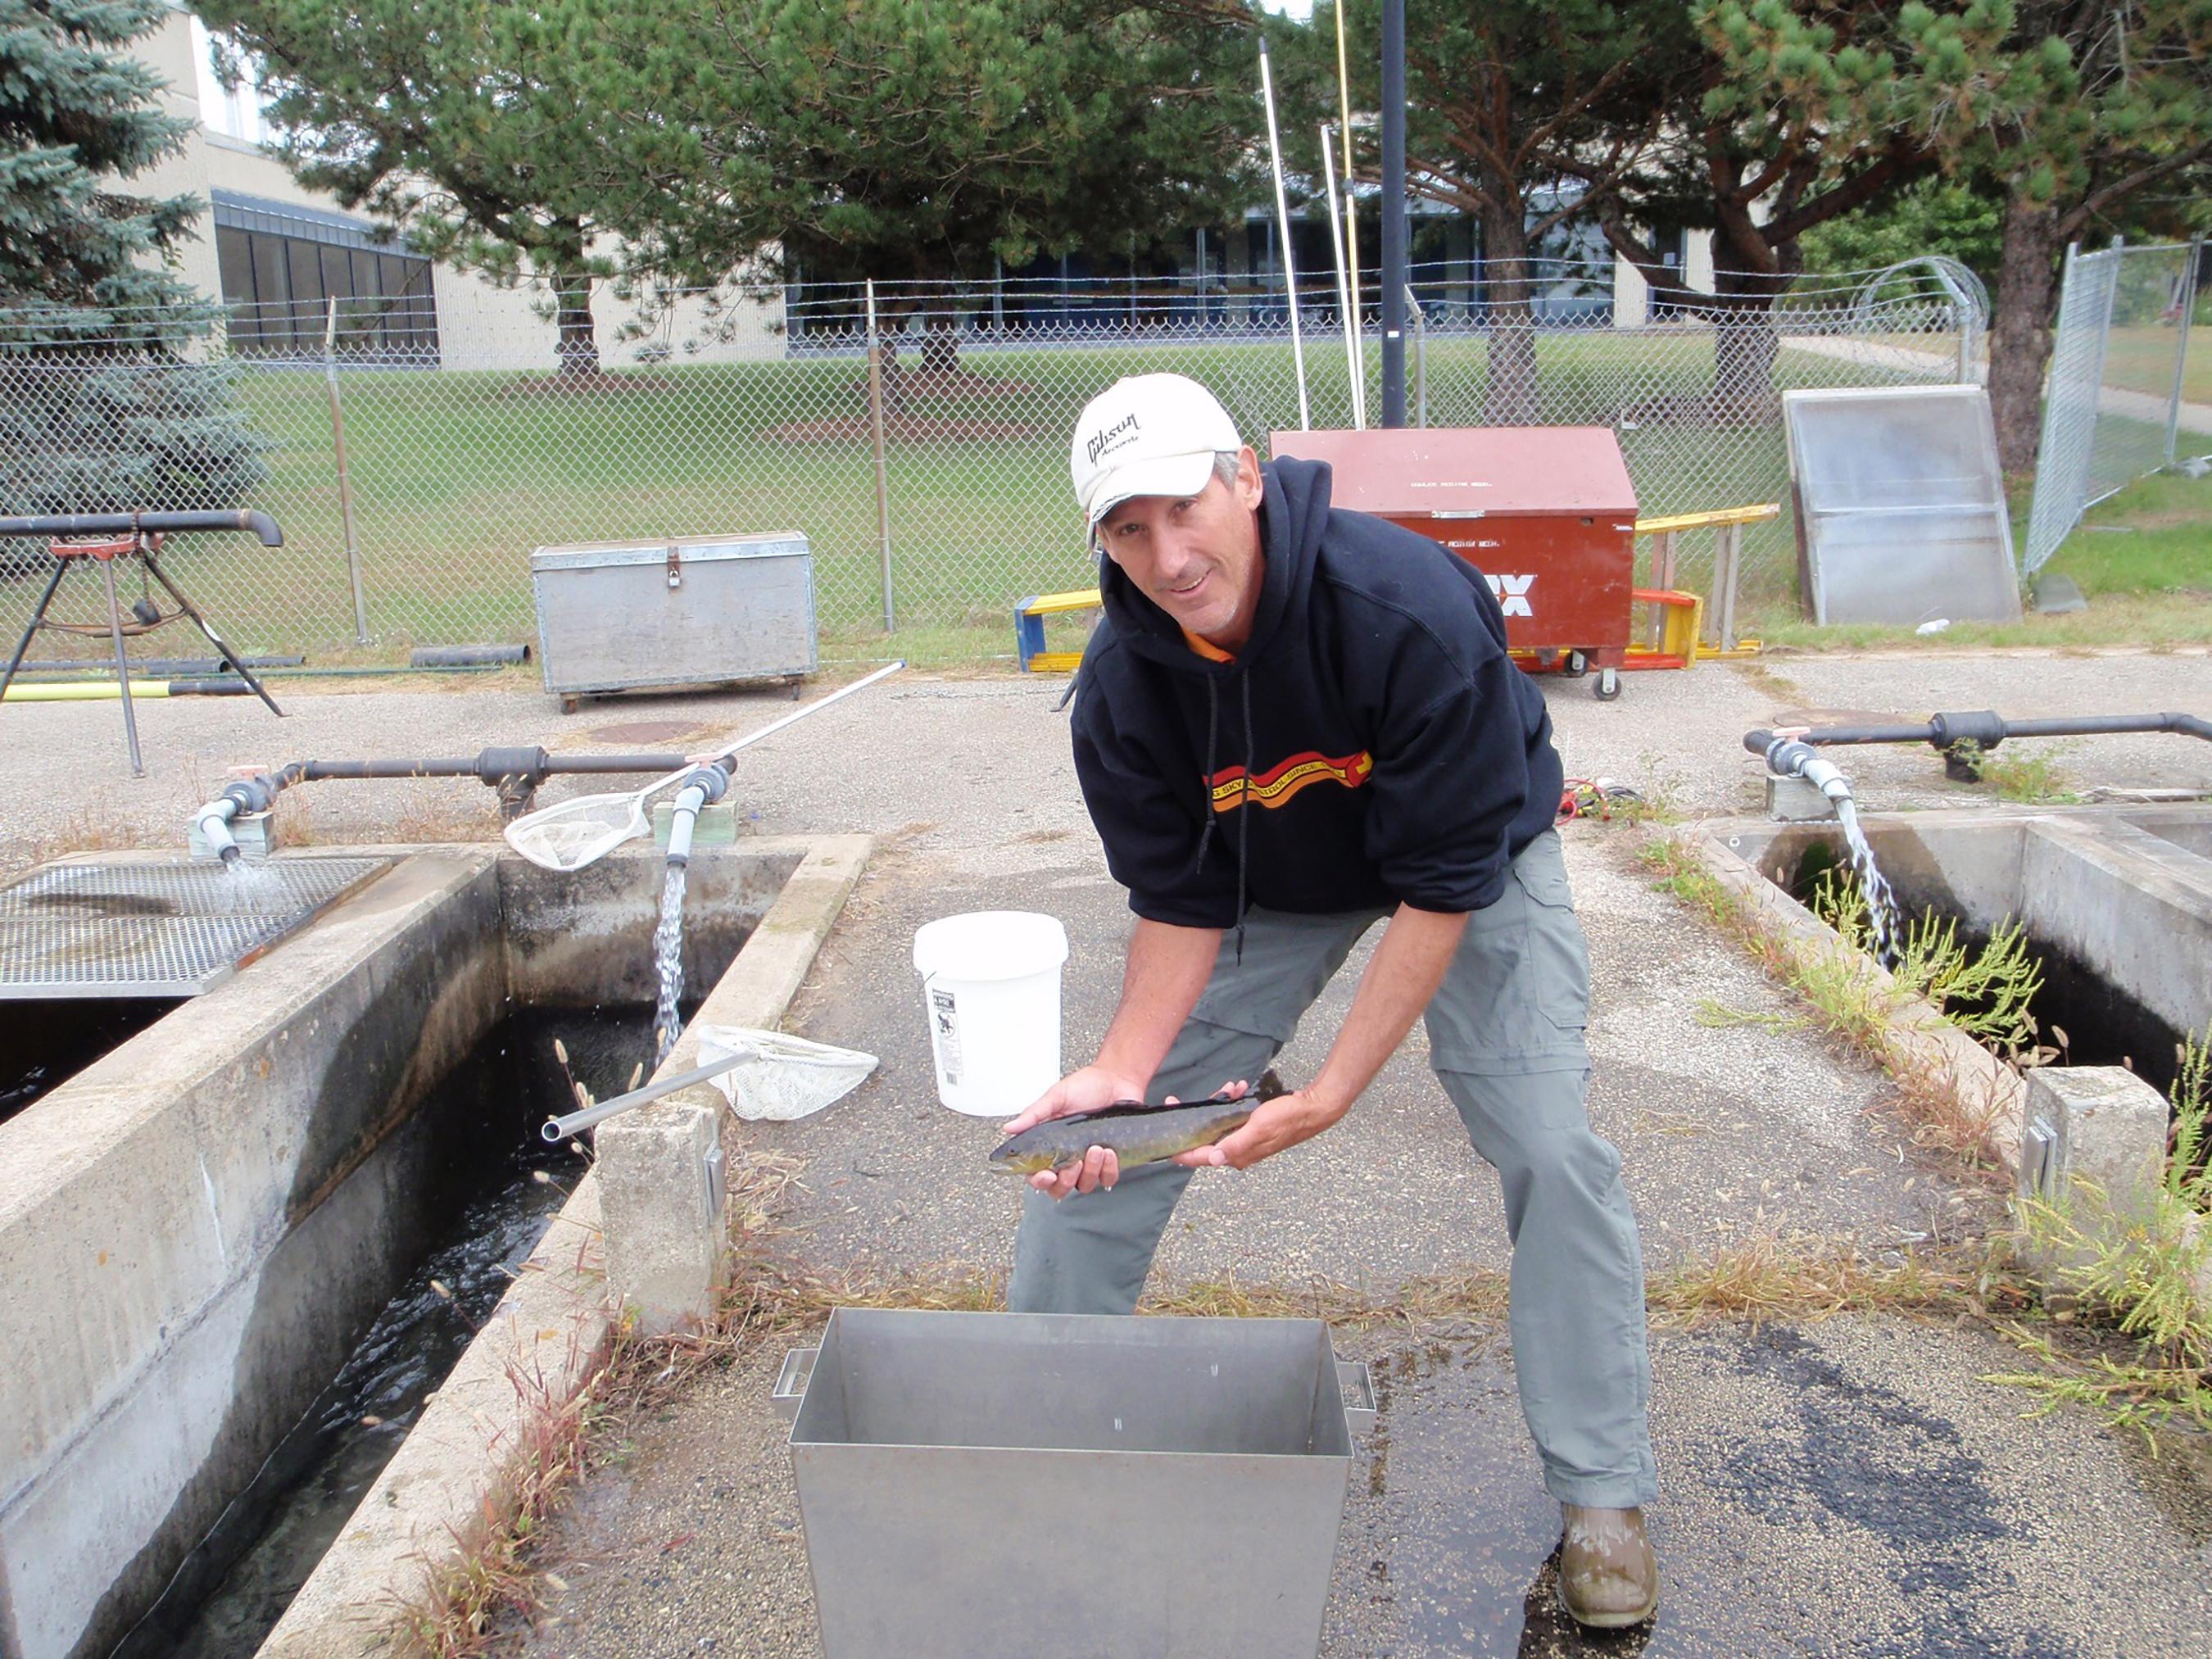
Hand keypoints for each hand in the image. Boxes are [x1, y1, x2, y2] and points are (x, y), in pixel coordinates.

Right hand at [999, 1065, 1147, 1199]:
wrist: (1118, 1079)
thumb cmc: (1086, 1086)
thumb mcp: (1057, 1097)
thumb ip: (1034, 1115)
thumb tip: (1008, 1128)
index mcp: (1049, 1145)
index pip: (1036, 1174)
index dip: (1039, 1181)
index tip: (1047, 1175)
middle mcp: (1067, 1157)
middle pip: (1059, 1189)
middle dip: (1066, 1180)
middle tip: (1074, 1162)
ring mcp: (1089, 1162)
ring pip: (1084, 1185)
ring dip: (1090, 1171)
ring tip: (1097, 1148)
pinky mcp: (1111, 1162)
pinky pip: (1108, 1179)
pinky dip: (1109, 1169)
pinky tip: (1110, 1152)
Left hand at [1172, 1088, 1343, 1171]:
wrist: (1314, 1107)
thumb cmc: (1289, 1118)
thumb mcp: (1260, 1128)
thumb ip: (1235, 1144)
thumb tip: (1213, 1159)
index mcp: (1237, 1155)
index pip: (1201, 1158)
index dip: (1180, 1151)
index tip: (1162, 1142)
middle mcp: (1238, 1150)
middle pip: (1205, 1138)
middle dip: (1195, 1117)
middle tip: (1176, 1100)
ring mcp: (1244, 1138)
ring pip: (1218, 1123)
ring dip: (1218, 1104)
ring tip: (1230, 1087)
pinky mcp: (1251, 1127)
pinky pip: (1233, 1115)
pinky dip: (1232, 1101)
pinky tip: (1240, 1087)